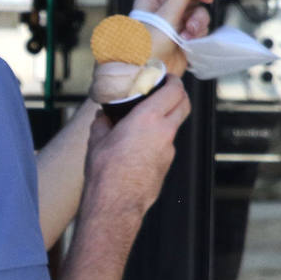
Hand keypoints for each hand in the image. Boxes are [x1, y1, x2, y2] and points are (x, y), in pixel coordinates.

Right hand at [85, 75, 190, 215]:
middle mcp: (164, 132)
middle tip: (165, 90)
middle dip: (178, 94)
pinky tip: (138, 145)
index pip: (173, 91)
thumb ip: (102, 123)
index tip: (165, 77)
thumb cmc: (106, 171)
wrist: (116, 202)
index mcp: (147, 119)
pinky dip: (157, 138)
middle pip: (184, 104)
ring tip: (143, 121)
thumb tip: (103, 117)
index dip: (172, 80)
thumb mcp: (96, 140)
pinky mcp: (167, 164)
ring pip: (175, 125)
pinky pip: (166, 144)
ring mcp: (169, 149)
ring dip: (166, 117)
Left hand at [132, 0, 213, 75]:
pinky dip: (198, 33)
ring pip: (197, 10)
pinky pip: (199, 27)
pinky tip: (190, 41)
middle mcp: (162, 8)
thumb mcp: (164, 16)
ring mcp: (174, 22)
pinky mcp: (184, 36)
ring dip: (198, 20)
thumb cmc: (144, 48)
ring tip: (189, 32)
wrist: (147, 76)